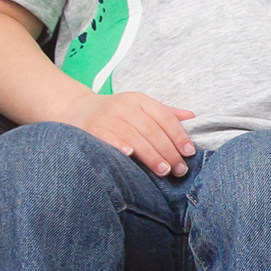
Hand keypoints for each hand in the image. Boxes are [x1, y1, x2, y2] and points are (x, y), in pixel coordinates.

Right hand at [59, 90, 197, 176]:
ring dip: (150, 154)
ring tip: (164, 170)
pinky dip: (118, 145)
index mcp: (139, 100)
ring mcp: (107, 117)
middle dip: (168, 150)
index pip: (164, 117)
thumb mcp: (140, 107)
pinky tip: (129, 156)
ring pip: (133, 136)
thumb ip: (165, 113)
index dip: (178, 135)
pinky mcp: (92, 128)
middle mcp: (124, 106)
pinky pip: (107, 137)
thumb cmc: (116, 112)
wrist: (77, 109)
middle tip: (179, 169)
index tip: (189, 152)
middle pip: (151, 129)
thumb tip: (192, 116)